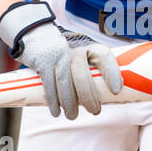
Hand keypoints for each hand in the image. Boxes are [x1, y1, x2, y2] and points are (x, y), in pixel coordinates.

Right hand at [0, 2, 122, 118]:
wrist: (35, 34)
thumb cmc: (64, 52)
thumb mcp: (80, 54)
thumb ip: (91, 70)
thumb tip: (108, 93)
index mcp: (88, 47)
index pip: (104, 56)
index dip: (112, 73)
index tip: (116, 91)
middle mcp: (75, 50)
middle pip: (83, 75)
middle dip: (88, 97)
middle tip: (94, 111)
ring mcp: (58, 56)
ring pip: (66, 83)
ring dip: (70, 104)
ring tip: (73, 116)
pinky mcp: (43, 63)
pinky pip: (49, 85)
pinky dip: (53, 101)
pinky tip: (56, 112)